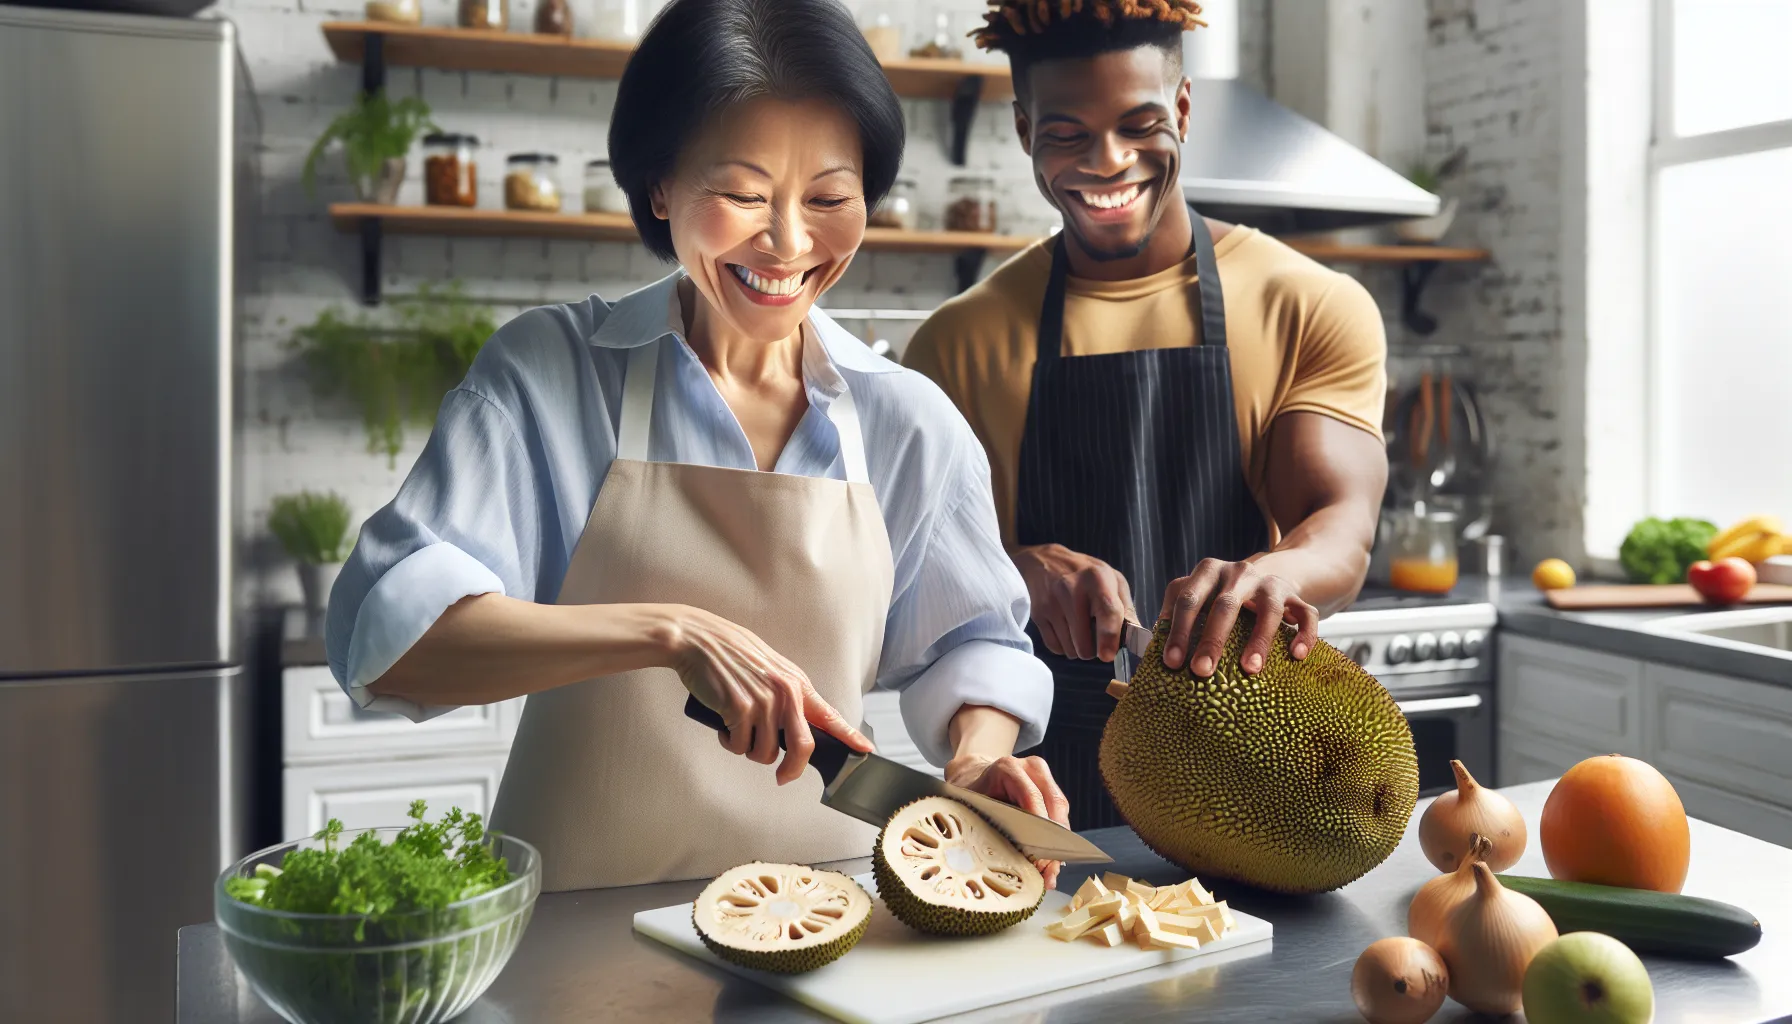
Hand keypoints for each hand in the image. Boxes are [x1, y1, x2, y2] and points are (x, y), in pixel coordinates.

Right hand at [662, 605, 871, 784]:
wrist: (699, 640)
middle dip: (792, 769)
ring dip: (749, 750)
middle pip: (802, 747)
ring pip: (764, 753)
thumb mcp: (770, 669)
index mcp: (796, 683)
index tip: (865, 750)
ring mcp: (763, 702)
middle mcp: (785, 693)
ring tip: (737, 728)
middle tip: (782, 776)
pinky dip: (729, 743)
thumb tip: (793, 727)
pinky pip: (739, 746)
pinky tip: (724, 726)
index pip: (829, 715)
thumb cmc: (731, 654)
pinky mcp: (739, 709)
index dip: (849, 736)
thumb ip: (786, 695)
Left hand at [945, 752, 1069, 890]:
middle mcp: (1031, 768)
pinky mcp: (1050, 788)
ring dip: (1058, 844)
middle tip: (1047, 872)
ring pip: (1061, 812)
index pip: (1032, 798)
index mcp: (1008, 768)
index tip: (1038, 858)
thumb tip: (1002, 859)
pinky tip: (1049, 862)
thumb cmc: (969, 791)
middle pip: (1054, 805)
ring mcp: (1043, 776)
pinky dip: (1056, 839)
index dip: (1038, 830)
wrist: (972, 774)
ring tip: (1049, 873)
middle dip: (1053, 843)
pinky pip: (1059, 815)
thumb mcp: (967, 805)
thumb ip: (983, 825)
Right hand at [1011, 543, 1135, 661]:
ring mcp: (1051, 603)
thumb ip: (1126, 607)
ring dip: (1079, 648)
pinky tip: (1067, 631)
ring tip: (1080, 630)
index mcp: (1097, 578)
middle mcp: (1071, 589)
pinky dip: (1064, 647)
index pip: (1107, 611)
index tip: (1107, 655)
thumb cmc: (1085, 573)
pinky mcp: (1038, 615)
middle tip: (1096, 637)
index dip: (1109, 637)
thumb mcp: (1111, 579)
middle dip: (1093, 649)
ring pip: (1070, 649)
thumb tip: (1137, 637)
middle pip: (1084, 642)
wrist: (1043, 561)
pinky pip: (1055, 648)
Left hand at [1158, 558, 1318, 677]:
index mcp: (1207, 571)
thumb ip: (1173, 614)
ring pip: (1268, 608)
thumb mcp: (1195, 596)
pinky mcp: (1295, 595)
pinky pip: (1306, 613)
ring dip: (1258, 640)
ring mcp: (1269, 582)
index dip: (1177, 630)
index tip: (1171, 662)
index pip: (1188, 598)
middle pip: (1224, 605)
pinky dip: (1304, 634)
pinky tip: (1297, 655)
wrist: (1264, 578)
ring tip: (1249, 670)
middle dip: (1212, 639)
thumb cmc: (1218, 597)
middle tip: (1201, 671)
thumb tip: (1149, 650)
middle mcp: (1238, 571)